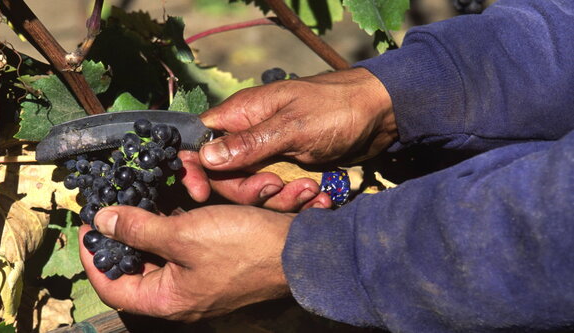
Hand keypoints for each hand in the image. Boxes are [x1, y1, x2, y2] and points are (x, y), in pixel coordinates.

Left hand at [79, 205, 292, 320]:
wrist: (299, 251)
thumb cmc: (241, 246)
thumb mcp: (185, 234)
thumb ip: (139, 228)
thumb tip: (102, 221)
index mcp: (167, 299)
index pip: (112, 287)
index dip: (91, 257)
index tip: (86, 226)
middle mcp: (179, 295)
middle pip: (133, 269)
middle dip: (120, 237)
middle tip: (109, 207)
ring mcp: (197, 281)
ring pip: (157, 255)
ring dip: (146, 227)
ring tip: (136, 199)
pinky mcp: (212, 265)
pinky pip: (181, 247)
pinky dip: (171, 225)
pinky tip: (168, 201)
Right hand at [181, 68, 395, 208]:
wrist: (382, 114)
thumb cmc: (336, 109)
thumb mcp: (291, 127)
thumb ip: (248, 144)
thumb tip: (204, 157)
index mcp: (241, 115)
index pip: (200, 143)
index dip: (195, 169)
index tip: (200, 193)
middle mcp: (250, 136)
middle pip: (224, 176)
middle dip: (246, 191)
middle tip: (275, 188)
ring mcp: (270, 155)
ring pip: (253, 190)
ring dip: (278, 198)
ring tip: (309, 191)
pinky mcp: (290, 171)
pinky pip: (280, 194)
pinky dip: (297, 200)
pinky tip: (320, 196)